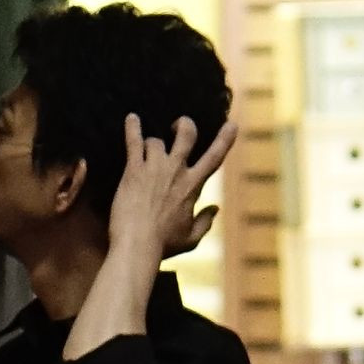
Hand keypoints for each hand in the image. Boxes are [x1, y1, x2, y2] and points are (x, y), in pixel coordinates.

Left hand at [108, 109, 237, 264]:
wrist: (138, 244)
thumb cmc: (164, 245)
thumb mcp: (191, 238)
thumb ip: (205, 222)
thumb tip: (215, 208)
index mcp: (193, 186)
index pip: (214, 157)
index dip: (225, 139)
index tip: (231, 125)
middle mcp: (176, 171)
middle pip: (186, 134)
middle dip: (184, 125)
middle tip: (177, 126)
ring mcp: (155, 168)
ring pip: (156, 140)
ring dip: (151, 143)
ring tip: (145, 149)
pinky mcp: (134, 170)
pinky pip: (134, 141)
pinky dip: (132, 128)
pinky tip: (131, 118)